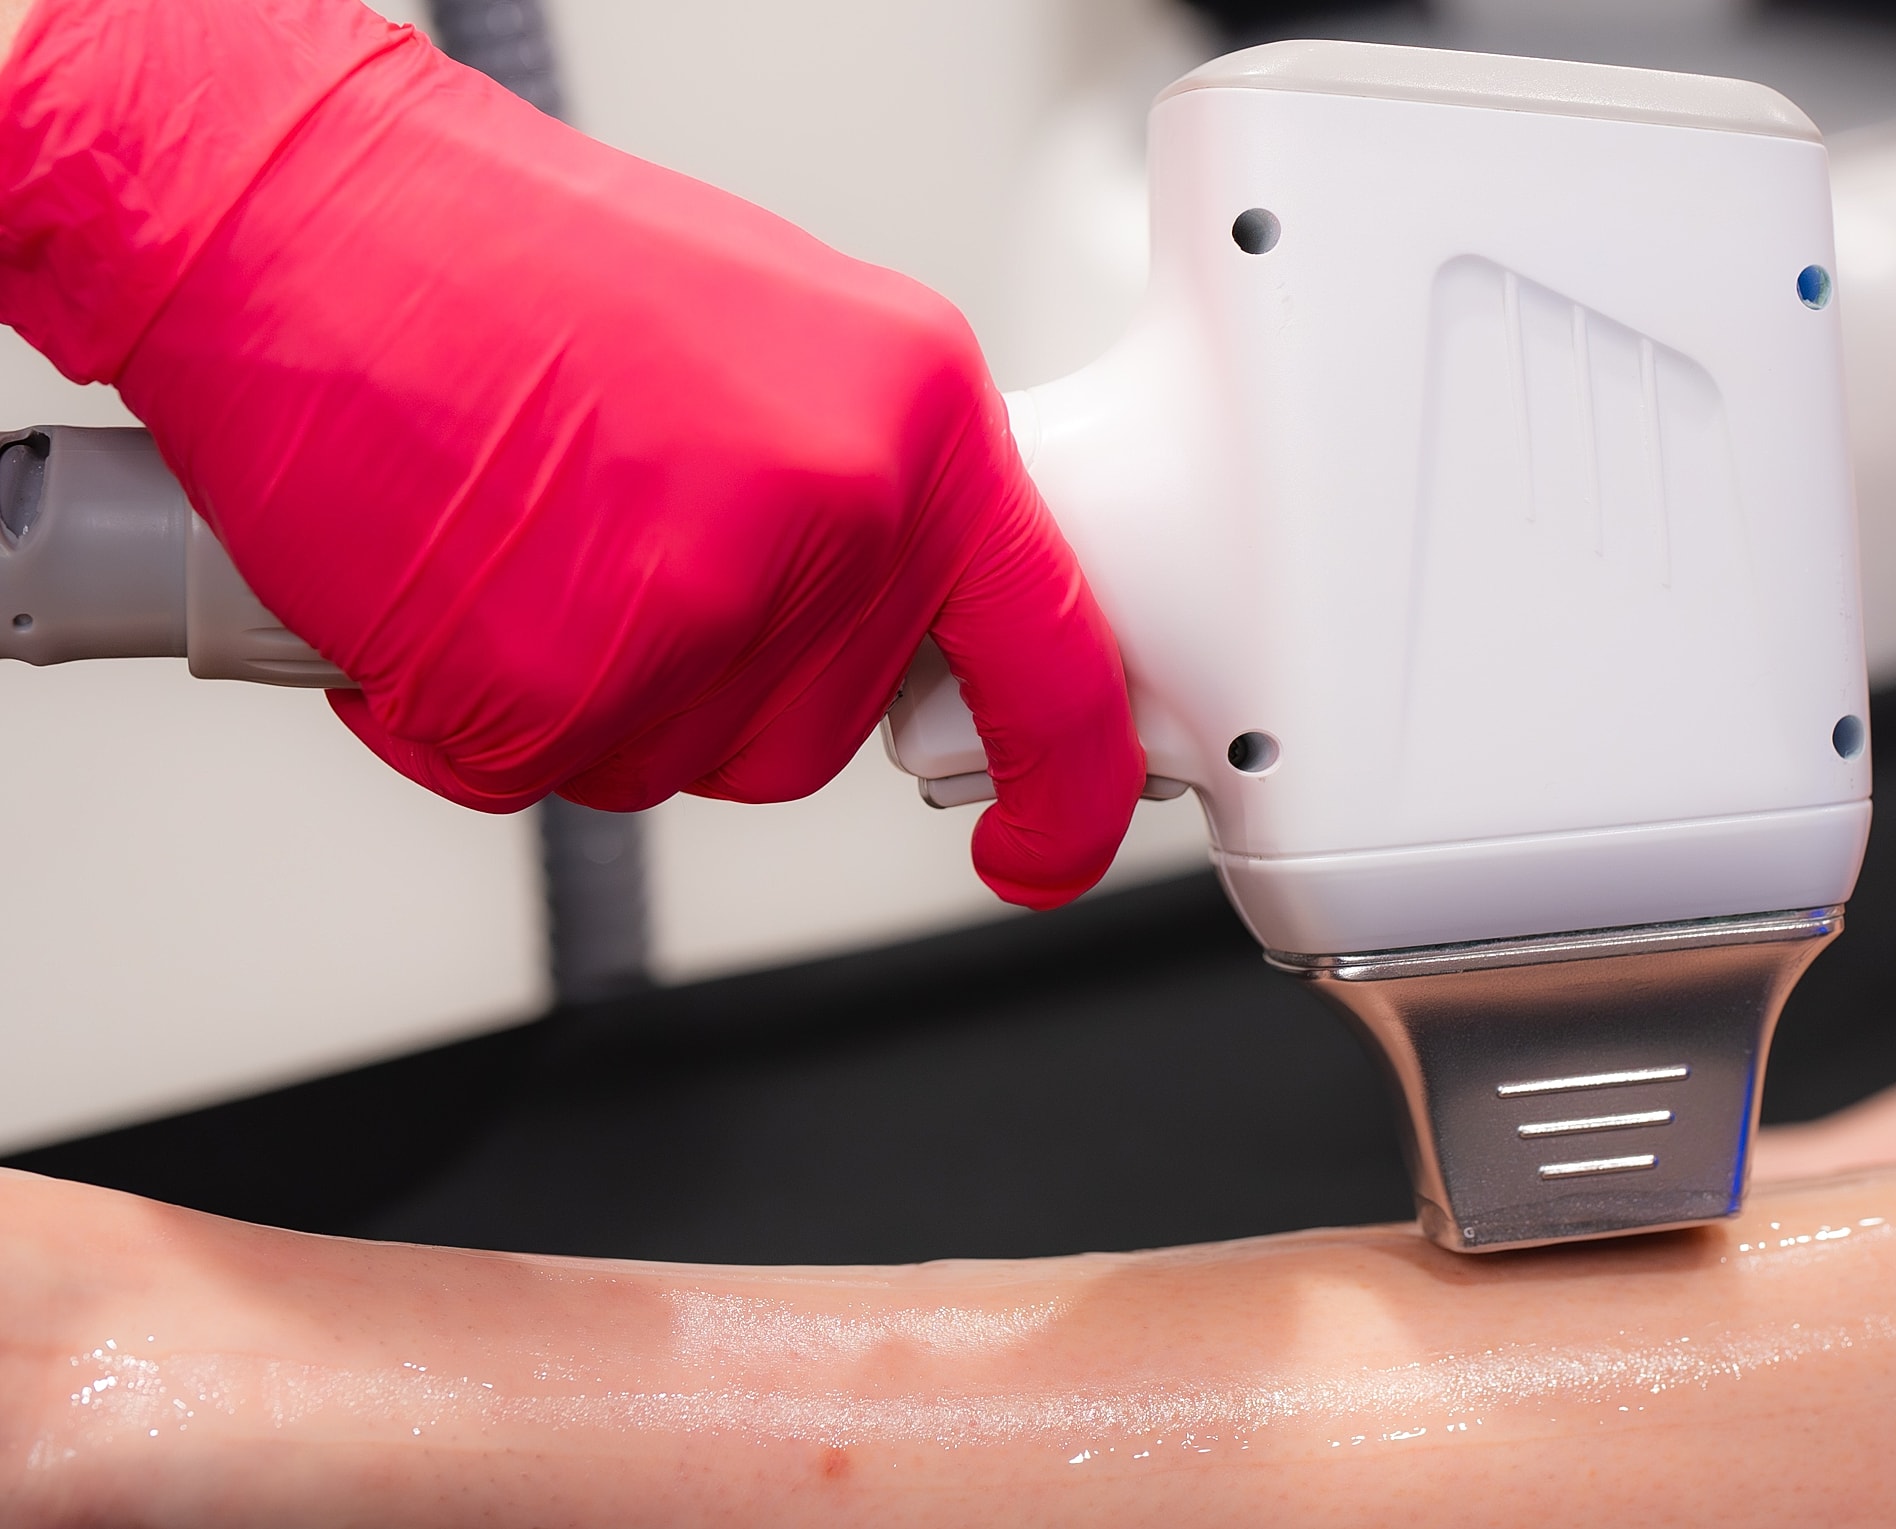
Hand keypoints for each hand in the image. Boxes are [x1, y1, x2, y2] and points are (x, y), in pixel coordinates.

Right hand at [0, 0, 1143, 907]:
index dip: (1061, 780)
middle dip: (723, 683)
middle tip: (615, 547)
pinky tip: (443, 586)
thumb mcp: (776, 341)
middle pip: (822, 729)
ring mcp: (703, 609)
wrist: (296, 214)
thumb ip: (865, 483)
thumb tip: (899, 604)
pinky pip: (537, 777)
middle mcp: (839, 515)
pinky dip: (473, 715)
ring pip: (681, 762)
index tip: (1044, 843)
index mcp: (917, 419)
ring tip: (520, 539)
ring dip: (594, 699)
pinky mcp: (558, 688)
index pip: (1050, 651)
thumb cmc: (503, 258)